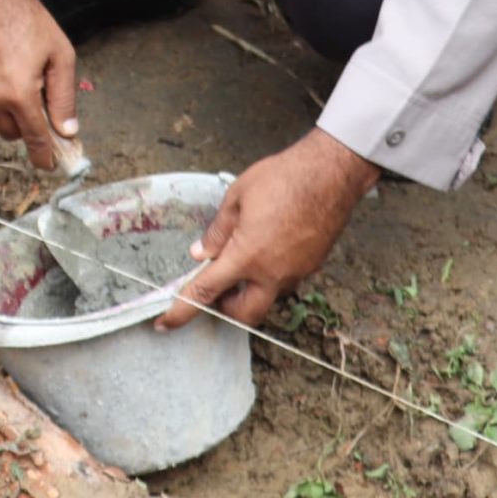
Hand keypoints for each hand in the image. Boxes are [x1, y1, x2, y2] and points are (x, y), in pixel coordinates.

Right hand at [0, 0, 77, 170]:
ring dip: (6, 104)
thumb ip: (63, 99)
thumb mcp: (61, 57)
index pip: (34, 138)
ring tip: (15, 70)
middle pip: (10, 132)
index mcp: (19, 94)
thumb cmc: (31, 22)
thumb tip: (67, 131)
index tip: (49, 166)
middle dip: (25, 127)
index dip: (43, 156)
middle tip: (37, 106)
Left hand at [155, 129, 379, 330]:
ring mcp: (295, 273)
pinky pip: (285, 281)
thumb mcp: (237, 197)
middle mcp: (272, 274)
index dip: (182, 310)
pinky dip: (270, 274)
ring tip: (244, 255)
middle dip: (226, 308)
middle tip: (217, 285)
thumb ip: (217, 231)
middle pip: (243, 314)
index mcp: (246, 256)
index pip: (206, 291)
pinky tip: (269, 246)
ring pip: (266, 298)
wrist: (330, 175)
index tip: (165, 323)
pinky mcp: (311, 267)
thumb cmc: (282, 179)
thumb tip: (201, 254)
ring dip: (250, 289)